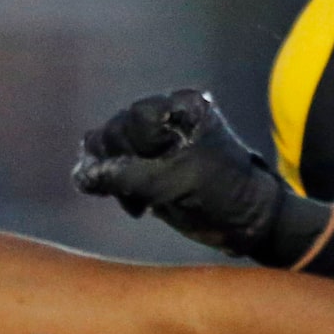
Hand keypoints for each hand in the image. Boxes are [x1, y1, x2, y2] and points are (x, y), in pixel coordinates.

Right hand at [71, 89, 323, 264]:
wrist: (251, 223)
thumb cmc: (222, 197)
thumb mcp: (172, 185)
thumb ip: (125, 176)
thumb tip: (82, 176)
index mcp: (182, 109)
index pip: (132, 118)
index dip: (129, 147)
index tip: (143, 173)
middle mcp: (170, 119)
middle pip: (118, 131)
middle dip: (118, 163)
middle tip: (137, 195)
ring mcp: (161, 143)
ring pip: (113, 150)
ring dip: (116, 178)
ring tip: (137, 204)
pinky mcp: (154, 167)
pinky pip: (119, 168)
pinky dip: (120, 187)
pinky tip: (137, 206)